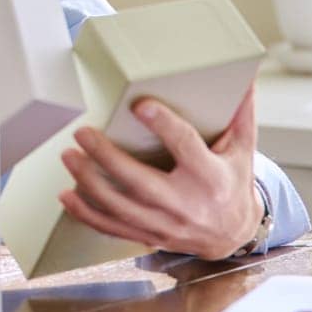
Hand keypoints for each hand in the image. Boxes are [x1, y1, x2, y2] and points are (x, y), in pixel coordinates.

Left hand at [57, 88, 262, 259]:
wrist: (233, 234)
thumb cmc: (233, 182)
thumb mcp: (242, 149)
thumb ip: (240, 114)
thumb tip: (245, 76)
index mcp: (211, 177)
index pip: (185, 146)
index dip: (163, 125)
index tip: (140, 104)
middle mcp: (187, 204)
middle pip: (141, 182)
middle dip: (108, 158)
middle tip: (82, 133)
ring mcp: (166, 225)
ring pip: (121, 207)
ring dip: (89, 183)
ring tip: (68, 156)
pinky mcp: (150, 235)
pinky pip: (113, 228)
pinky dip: (86, 214)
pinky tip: (66, 195)